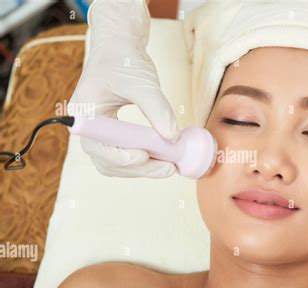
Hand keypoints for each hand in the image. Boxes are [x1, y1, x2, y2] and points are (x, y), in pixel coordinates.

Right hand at [68, 0, 179, 177]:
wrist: (120, 49)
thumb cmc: (124, 60)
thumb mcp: (143, 83)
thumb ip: (158, 110)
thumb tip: (174, 138)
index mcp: (84, 114)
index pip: (98, 146)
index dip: (120, 157)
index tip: (145, 156)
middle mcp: (89, 129)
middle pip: (109, 162)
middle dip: (139, 168)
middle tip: (169, 168)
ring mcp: (101, 134)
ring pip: (119, 164)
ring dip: (144, 168)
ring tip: (171, 166)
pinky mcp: (115, 136)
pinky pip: (127, 155)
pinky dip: (146, 160)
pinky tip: (165, 158)